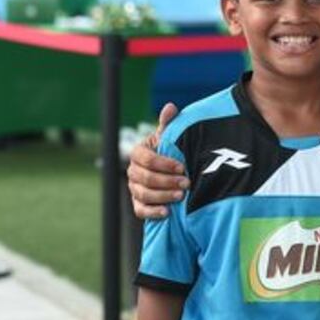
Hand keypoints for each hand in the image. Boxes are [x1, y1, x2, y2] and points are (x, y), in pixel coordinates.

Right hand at [128, 103, 187, 218]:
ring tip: (181, 196)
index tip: (182, 167)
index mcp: (139, 152)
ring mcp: (134, 188)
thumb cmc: (172, 152)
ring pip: (143, 194)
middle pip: (144, 178)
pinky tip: (167, 212)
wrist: (175, 173)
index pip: (145, 158)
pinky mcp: (139, 204)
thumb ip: (169, 125)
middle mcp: (133, 171)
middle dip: (166, 181)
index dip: (163, 164)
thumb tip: (170, 107)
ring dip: (163, 196)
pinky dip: (153, 212)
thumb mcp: (171, 138)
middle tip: (186, 183)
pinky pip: (140, 210)